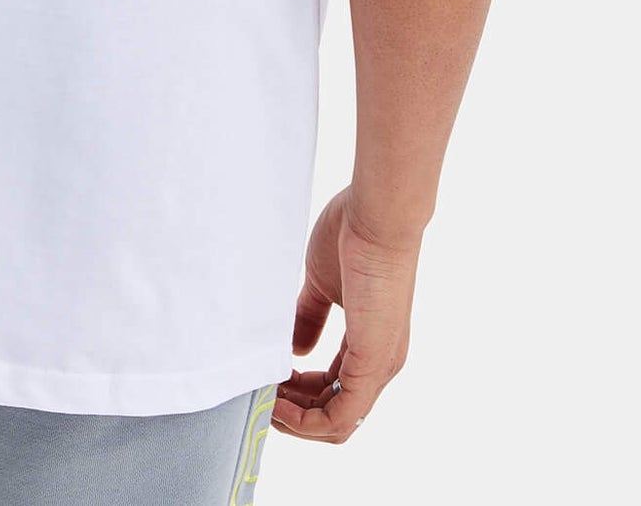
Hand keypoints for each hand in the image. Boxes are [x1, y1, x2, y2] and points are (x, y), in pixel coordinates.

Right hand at [273, 189, 419, 442]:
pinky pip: (342, 416)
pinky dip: (307, 421)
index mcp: (369, 345)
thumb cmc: (354, 237)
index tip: (268, 380)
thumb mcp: (322, 285)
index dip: (298, 394)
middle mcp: (379, 364)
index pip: (334, 390)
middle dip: (293, 413)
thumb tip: (296, 350)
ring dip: (296, 421)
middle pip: (333, 414)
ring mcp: (379, 366)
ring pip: (337, 423)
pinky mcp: (373, 363)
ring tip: (264, 402)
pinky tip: (279, 404)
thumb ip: (310, 316)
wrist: (375, 216)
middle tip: (261, 397)